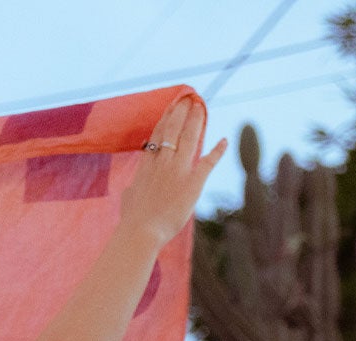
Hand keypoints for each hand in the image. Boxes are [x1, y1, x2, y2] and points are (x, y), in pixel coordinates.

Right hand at [118, 95, 226, 248]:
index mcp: (147, 162)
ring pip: (188, 138)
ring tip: (200, 106)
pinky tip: (224, 140)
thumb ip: (135, 187)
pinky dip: (217, 151)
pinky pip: (207, 163)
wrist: (140, 229)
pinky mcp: (192, 184)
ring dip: (196, 120)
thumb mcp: (130, 194)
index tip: (171, 105)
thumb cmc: (132, 217)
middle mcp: (162, 161)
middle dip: (181, 111)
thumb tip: (132, 190)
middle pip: (173, 129)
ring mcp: (178, 170)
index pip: (158, 134)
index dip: (166, 117)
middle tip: (189, 97)